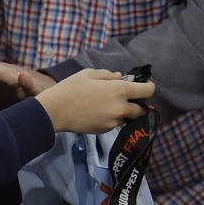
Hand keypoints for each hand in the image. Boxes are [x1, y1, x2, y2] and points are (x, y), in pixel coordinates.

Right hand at [35, 68, 154, 133]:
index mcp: (119, 90)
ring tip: (106, 104)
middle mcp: (120, 108)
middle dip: (138, 103)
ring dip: (123, 111)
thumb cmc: (71, 88)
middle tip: (127, 97)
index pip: (147, 91)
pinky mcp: (104, 130)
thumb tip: (120, 78)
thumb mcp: (89, 74)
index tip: (144, 86)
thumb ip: (109, 75)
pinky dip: (111, 117)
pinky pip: (114, 123)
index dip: (148, 87)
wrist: (55, 111)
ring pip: (126, 117)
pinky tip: (97, 111)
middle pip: (141, 109)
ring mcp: (113, 121)